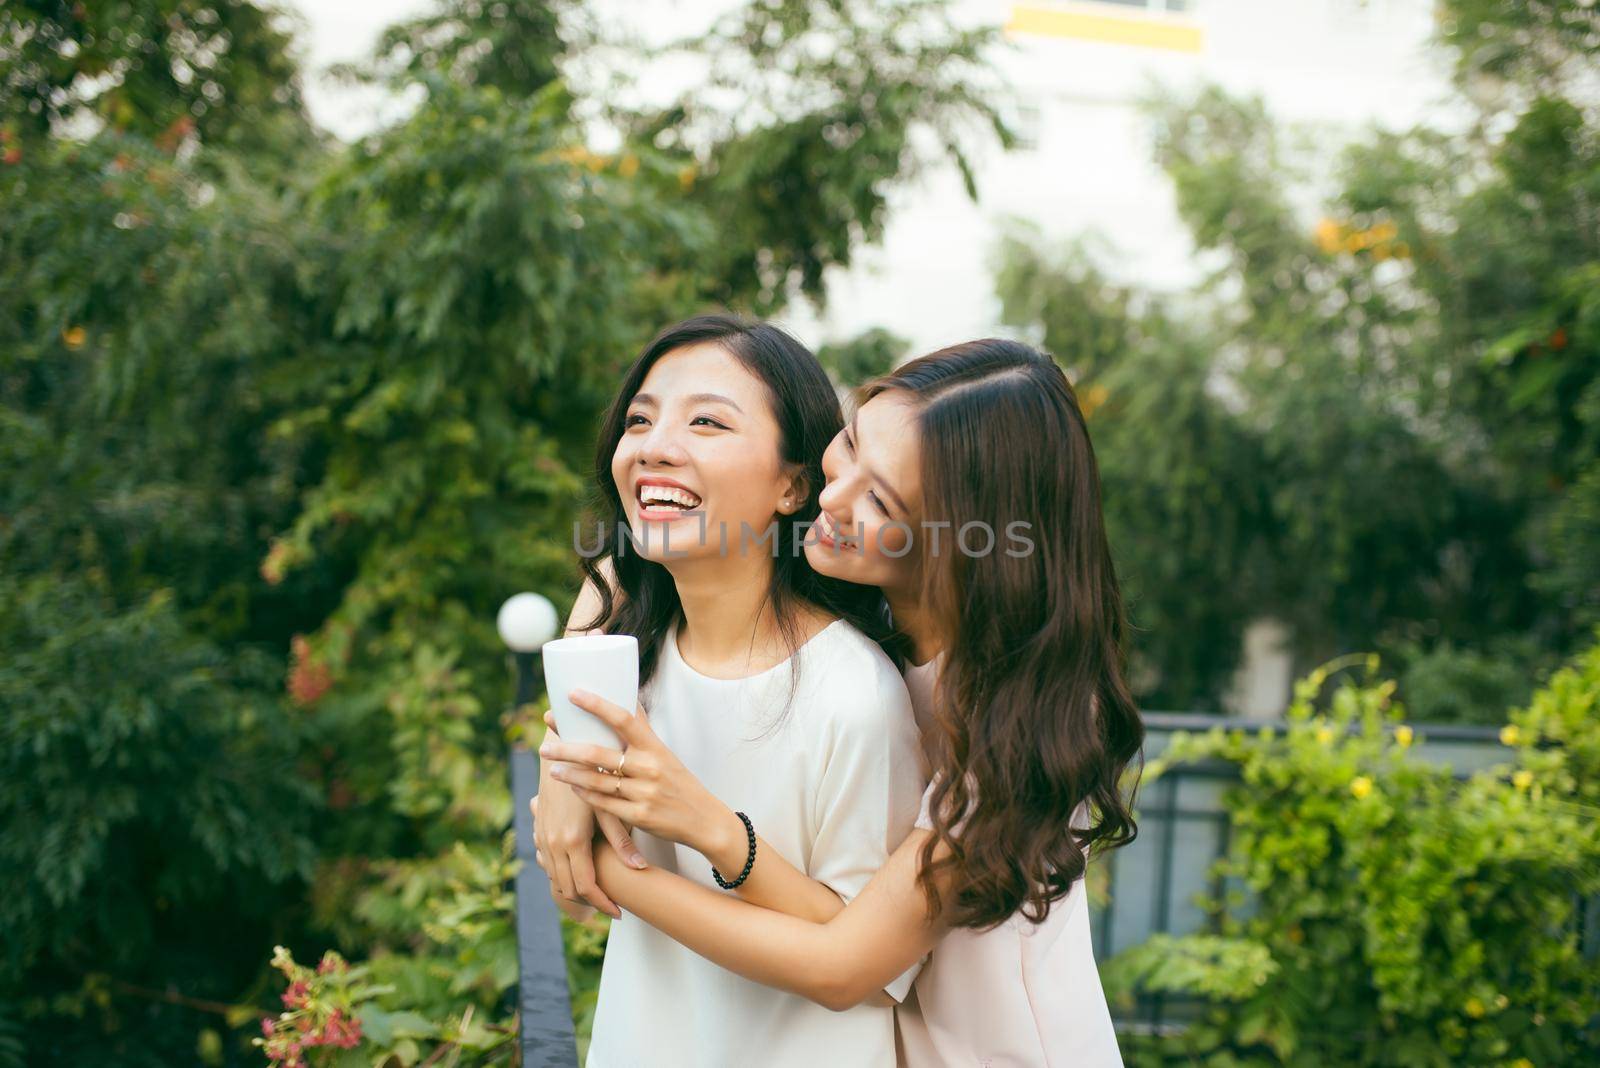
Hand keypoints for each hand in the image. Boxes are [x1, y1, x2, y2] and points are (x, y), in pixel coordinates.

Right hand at [532, 734, 645, 919]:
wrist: (561, 751)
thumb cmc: (593, 775)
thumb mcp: (610, 806)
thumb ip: (622, 839)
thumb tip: (640, 867)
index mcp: (573, 841)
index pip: (585, 888)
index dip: (602, 904)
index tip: (618, 912)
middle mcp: (553, 843)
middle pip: (567, 890)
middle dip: (587, 904)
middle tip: (610, 907)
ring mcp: (542, 837)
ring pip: (554, 879)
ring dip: (572, 890)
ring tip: (597, 894)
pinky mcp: (538, 828)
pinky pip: (546, 863)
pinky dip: (560, 874)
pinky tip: (577, 871)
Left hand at [540, 689, 746, 868]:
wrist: (703, 819)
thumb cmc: (678, 781)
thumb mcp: (665, 753)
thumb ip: (643, 730)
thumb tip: (628, 697)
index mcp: (655, 747)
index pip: (623, 718)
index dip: (596, 704)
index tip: (572, 694)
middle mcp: (649, 767)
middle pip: (599, 754)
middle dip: (567, 748)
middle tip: (545, 744)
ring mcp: (644, 793)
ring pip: (597, 781)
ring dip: (570, 775)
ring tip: (551, 768)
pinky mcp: (639, 816)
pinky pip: (604, 804)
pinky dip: (585, 795)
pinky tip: (572, 789)